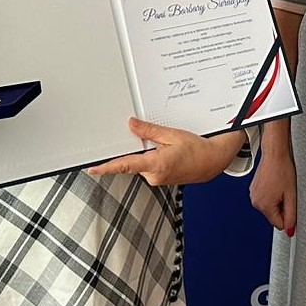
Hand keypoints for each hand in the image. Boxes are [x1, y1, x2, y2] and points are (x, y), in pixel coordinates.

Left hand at [86, 119, 245, 185]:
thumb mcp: (172, 135)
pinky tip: (168, 152)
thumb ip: (149, 131)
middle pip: (133, 161)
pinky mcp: (160, 179)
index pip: (125, 166)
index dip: (106, 168)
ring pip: (142, 163)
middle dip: (138, 149)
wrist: (212, 161)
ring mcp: (157, 179)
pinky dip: (153, 157)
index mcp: (156, 165)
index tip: (93, 169)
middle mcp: (154, 176)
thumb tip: (132, 125)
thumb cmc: (197, 149)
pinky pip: (149, 166)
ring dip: (148, 153)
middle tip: (155, 141)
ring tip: (169, 146)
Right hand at [250, 150, 297, 234]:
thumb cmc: (282, 170)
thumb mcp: (291, 195)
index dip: (287, 215)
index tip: (289, 203)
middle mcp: (256, 202)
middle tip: (285, 192)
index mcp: (264, 206)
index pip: (278, 224)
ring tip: (280, 186)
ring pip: (269, 208)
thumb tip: (290, 230)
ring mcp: (253, 195)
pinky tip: (275, 183)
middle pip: (273, 216)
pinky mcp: (253, 190)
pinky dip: (271, 195)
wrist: (274, 154)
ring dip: (276, 201)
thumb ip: (291, 215)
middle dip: (281, 207)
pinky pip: (265, 199)